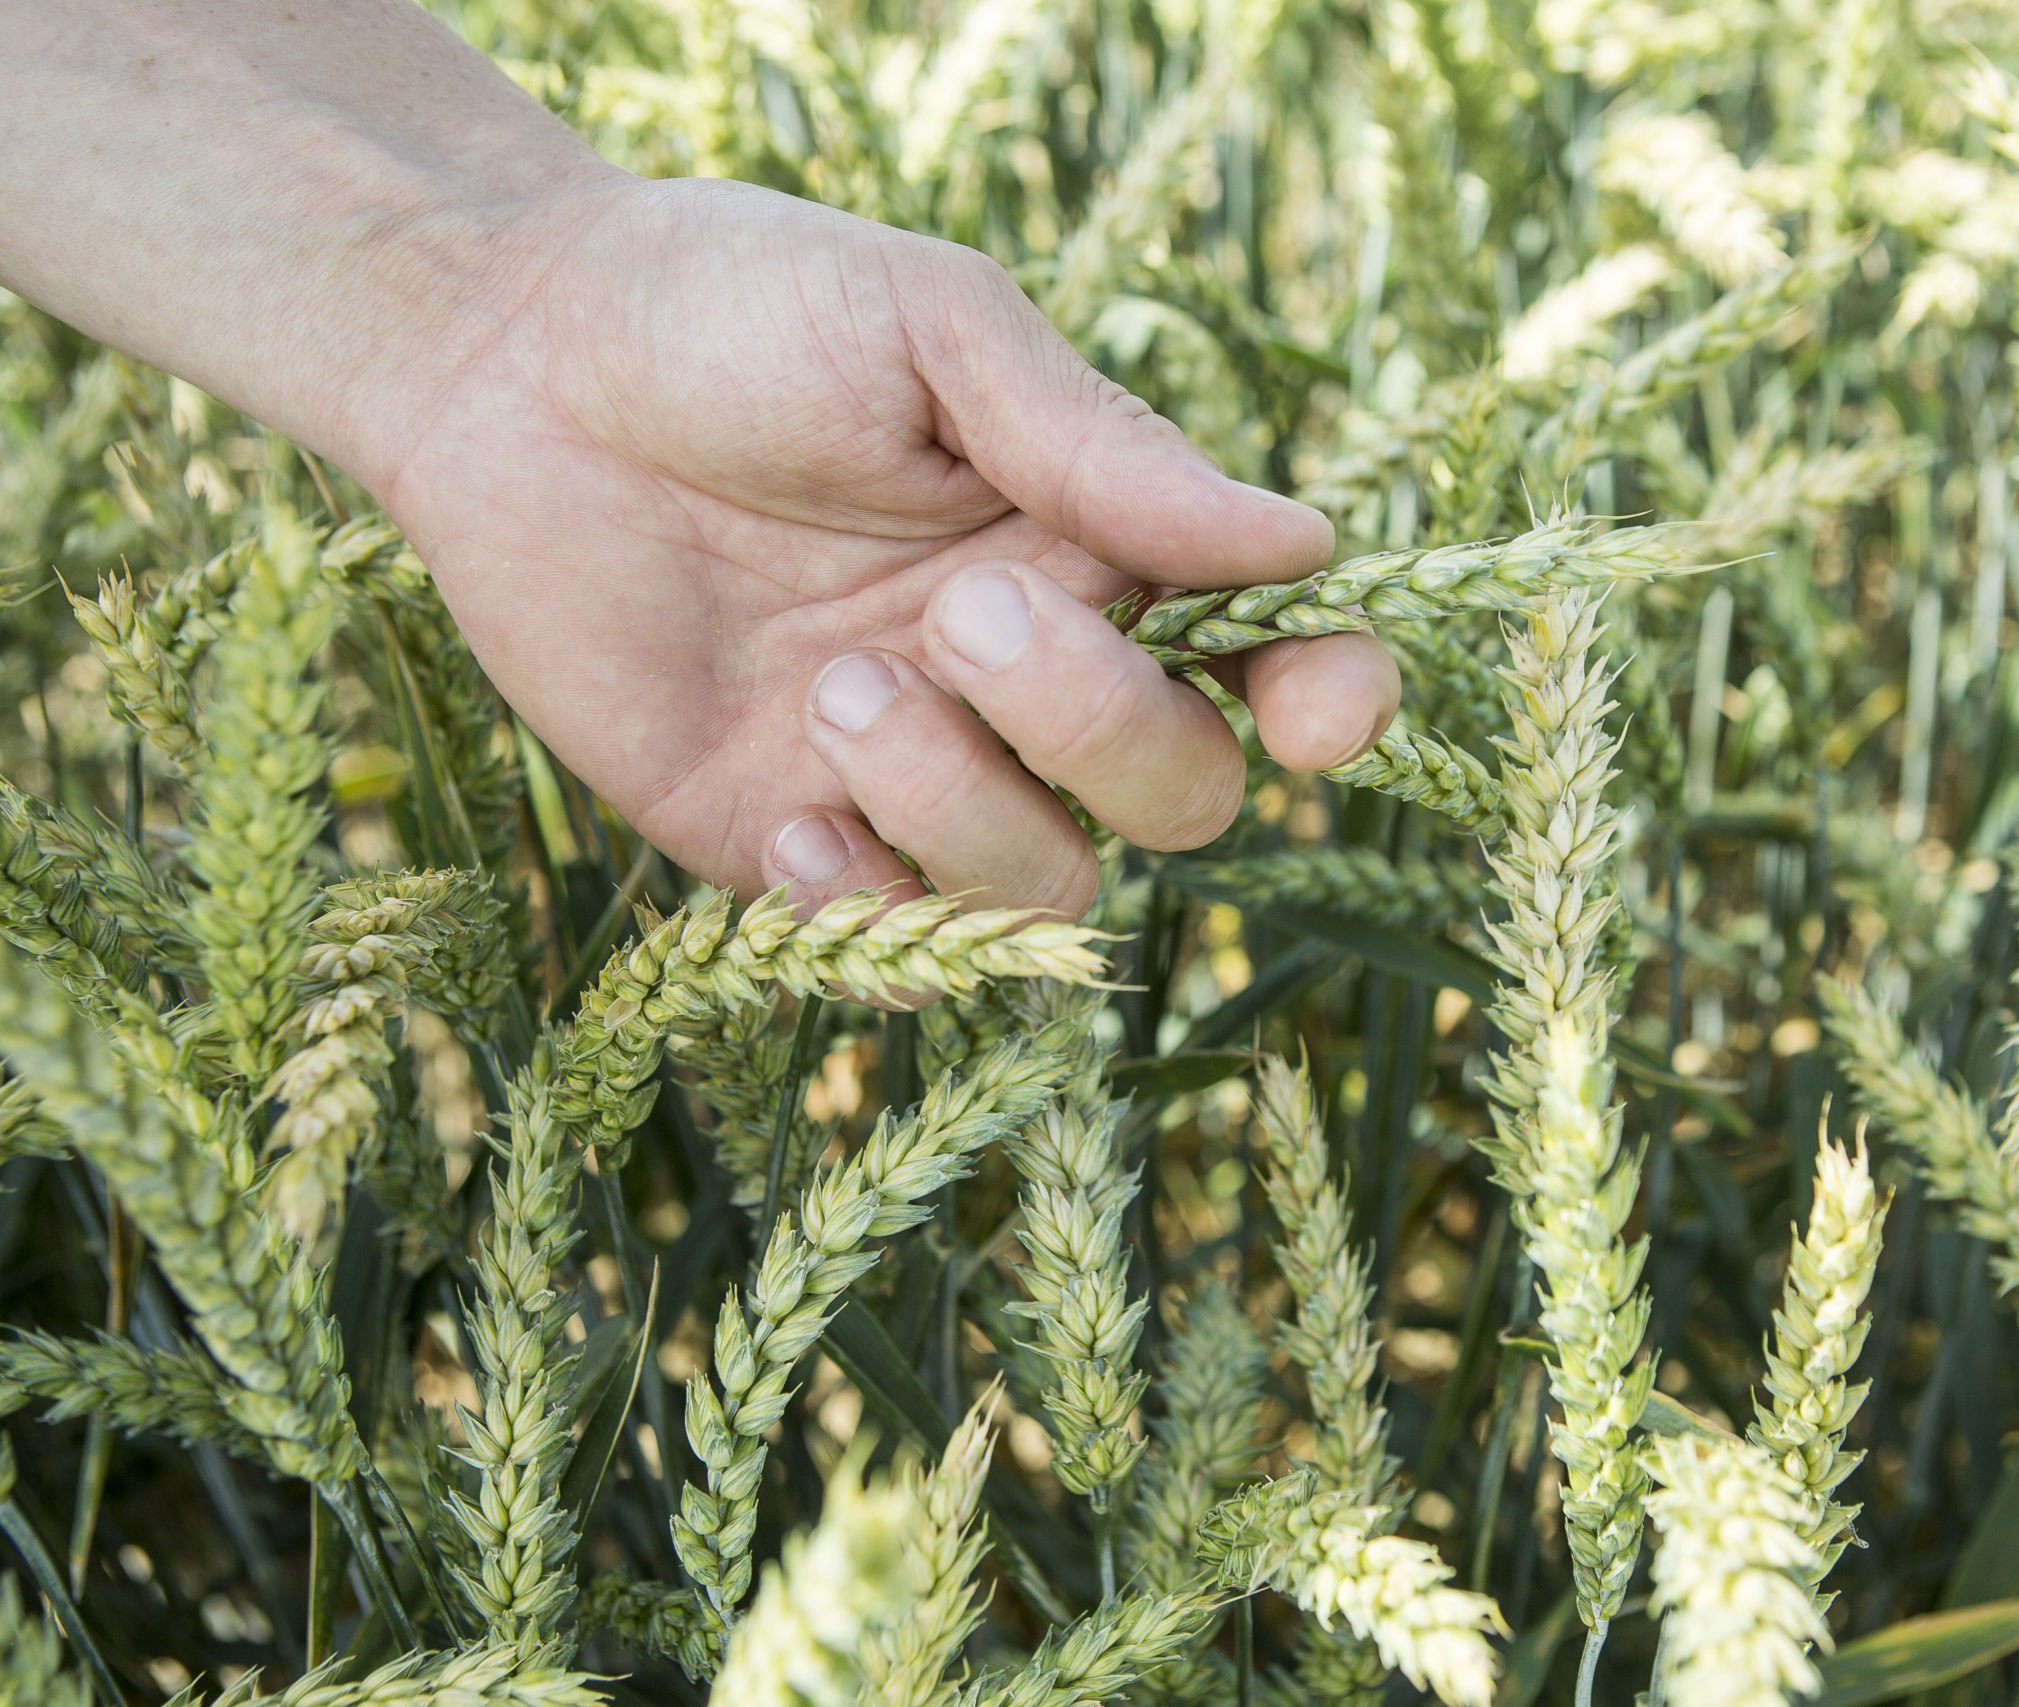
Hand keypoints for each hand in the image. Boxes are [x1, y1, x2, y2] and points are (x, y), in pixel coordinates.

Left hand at [364, 175, 1397, 917]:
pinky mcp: (786, 843)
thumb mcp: (934, 331)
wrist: (501, 365)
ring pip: (1047, 883)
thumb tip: (1303, 545)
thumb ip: (1105, 450)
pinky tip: (790, 815)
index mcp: (1098, 549)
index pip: (1269, 660)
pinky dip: (868, 912)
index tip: (1317, 714)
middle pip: (1179, 794)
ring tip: (831, 688)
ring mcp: (914, 772)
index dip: (1327, 702)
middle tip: (954, 611)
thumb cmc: (735, 308)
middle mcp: (1030, 679)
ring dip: (962, 802)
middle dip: (1094, 724)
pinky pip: (892, 950)